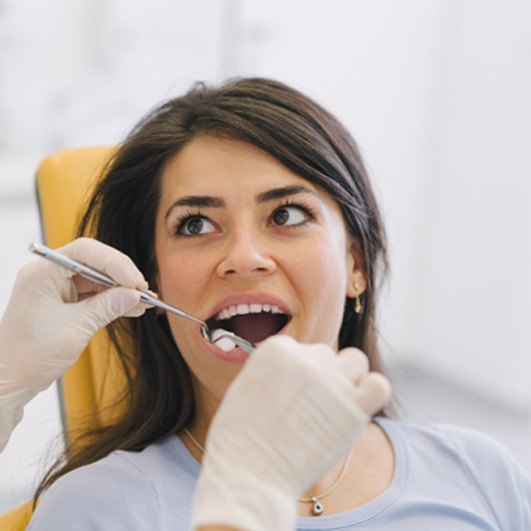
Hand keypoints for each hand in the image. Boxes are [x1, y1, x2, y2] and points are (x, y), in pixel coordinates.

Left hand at [0, 238, 148, 449]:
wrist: (10, 381)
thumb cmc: (29, 357)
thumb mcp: (75, 329)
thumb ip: (107, 307)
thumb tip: (135, 295)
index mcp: (42, 274)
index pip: (86, 252)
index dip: (115, 263)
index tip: (135, 282)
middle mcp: (48, 275)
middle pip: (94, 262)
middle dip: (121, 276)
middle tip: (143, 292)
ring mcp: (55, 288)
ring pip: (97, 278)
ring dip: (120, 290)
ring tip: (143, 302)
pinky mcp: (62, 302)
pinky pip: (93, 293)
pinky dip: (112, 300)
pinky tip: (131, 308)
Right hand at [192, 335, 390, 530]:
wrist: (249, 476)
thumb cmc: (240, 441)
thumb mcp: (246, 388)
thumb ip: (274, 372)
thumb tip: (296, 373)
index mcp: (277, 348)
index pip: (300, 349)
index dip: (296, 374)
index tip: (289, 396)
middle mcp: (306, 359)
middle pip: (325, 356)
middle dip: (319, 377)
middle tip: (308, 408)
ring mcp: (332, 382)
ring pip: (355, 361)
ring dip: (348, 377)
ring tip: (335, 404)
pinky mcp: (354, 408)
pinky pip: (378, 386)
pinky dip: (372, 392)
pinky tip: (357, 408)